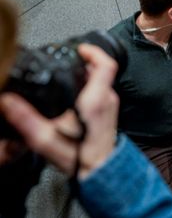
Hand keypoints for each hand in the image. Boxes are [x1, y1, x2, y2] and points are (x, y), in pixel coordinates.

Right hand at [0, 44, 118, 178]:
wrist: (101, 172)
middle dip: (85, 61)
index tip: (79, 48)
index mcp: (95, 100)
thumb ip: (25, 119)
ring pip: (103, 79)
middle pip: (102, 69)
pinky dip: (91, 84)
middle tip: (70, 59)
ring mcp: (111, 105)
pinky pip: (103, 90)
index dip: (93, 51)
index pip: (105, 64)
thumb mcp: (46, 139)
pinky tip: (75, 92)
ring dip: (88, 73)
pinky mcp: (110, 111)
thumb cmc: (81, 158)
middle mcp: (107, 99)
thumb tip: (7, 102)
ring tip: (70, 73)